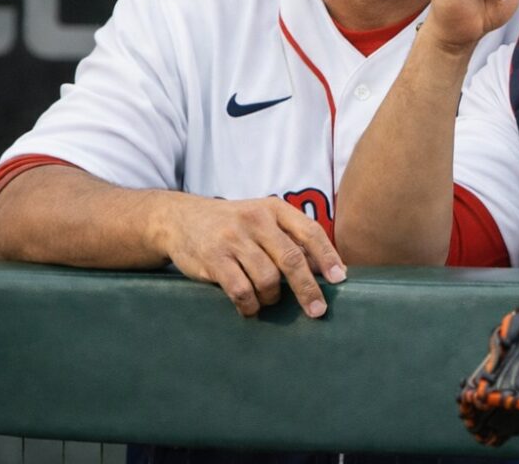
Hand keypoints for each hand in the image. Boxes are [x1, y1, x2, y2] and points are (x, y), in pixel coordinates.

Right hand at [156, 194, 345, 317]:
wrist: (179, 218)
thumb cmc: (232, 224)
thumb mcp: (261, 219)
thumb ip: (289, 238)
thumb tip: (325, 270)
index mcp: (274, 208)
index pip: (309, 231)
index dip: (327, 256)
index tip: (339, 279)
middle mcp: (256, 220)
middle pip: (291, 259)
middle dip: (308, 289)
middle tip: (317, 311)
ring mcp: (233, 238)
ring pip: (267, 279)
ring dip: (272, 298)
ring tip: (267, 301)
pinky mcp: (213, 258)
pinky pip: (241, 290)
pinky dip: (250, 305)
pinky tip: (250, 308)